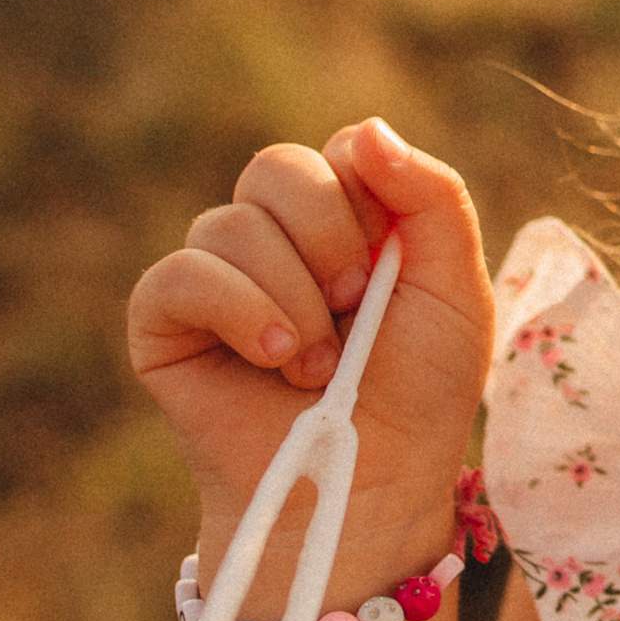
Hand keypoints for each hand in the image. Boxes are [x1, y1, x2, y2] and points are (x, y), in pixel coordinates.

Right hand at [127, 120, 492, 573]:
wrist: (366, 491)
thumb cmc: (417, 399)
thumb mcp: (455, 293)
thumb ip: (432, 198)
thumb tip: (367, 129)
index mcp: (343, 222)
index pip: (340, 153)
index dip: (367, 203)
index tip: (390, 272)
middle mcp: (274, 240)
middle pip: (277, 168)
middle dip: (328, 236)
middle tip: (358, 306)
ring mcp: (216, 277)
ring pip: (232, 225)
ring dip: (293, 299)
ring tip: (319, 368)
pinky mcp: (164, 323)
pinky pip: (180, 275)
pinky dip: (236, 311)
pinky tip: (272, 358)